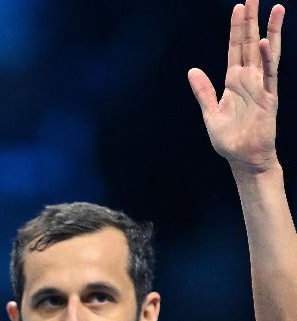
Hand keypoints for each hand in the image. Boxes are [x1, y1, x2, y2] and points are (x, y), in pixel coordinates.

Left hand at [188, 0, 284, 173]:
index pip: (235, 48)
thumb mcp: (210, 112)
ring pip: (266, 53)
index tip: (238, 7)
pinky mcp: (268, 98)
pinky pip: (269, 75)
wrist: (242, 159)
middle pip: (250, 44)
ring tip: (274, 9)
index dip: (236, 28)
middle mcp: (250, 79)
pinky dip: (267, 59)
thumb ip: (203, 91)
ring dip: (269, 31)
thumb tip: (192, 70)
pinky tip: (264, 42)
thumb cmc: (229, 139)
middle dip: (252, 21)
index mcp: (234, 81)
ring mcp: (261, 87)